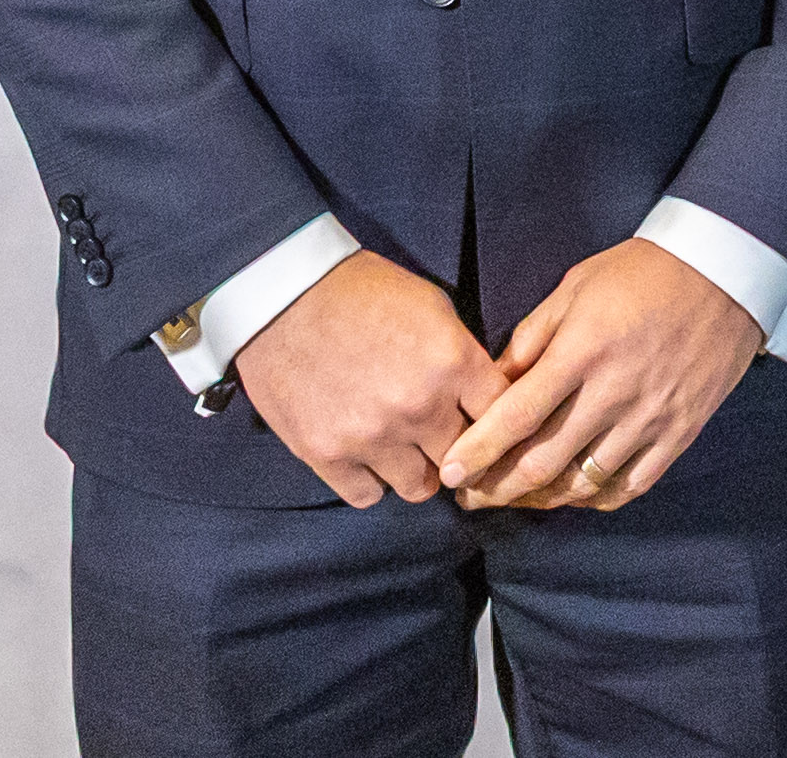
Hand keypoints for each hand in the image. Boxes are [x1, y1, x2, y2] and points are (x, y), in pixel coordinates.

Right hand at [231, 250, 510, 508]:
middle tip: (441, 435)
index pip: (504, 416)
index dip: (496, 419)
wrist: (282, 294)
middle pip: (464, 458)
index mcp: (452, 362)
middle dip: (457, 446)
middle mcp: (419, 407)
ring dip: (415, 468)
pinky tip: (365, 455)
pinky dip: (370, 479)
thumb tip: (481, 394)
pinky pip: (368, 495)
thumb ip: (461, 355)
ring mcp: (372, 436)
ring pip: (420, 487)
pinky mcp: (327, 454)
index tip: (483, 420)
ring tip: (402, 447)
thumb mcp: (431, 305)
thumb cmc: (361, 291)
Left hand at [439, 238, 765, 512]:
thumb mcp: (576, 287)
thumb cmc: (642, 272)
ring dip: (540, 499)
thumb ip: (532, 337)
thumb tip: (495, 382)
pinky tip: (573, 496)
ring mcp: (650, 417)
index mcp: (582, 351)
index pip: (517, 416)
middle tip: (470, 497)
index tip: (450, 473)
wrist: (724, 272)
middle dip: (497, 487)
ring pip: (583, 481)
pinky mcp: (679, 432)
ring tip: (513, 499)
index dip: (478, 451)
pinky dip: (595, 498)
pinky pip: (630, 484)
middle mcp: (614, 392)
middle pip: (543, 461)